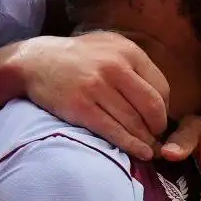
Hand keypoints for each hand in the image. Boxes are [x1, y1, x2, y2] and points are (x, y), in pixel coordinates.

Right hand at [15, 33, 168, 160]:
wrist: (36, 61)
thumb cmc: (76, 57)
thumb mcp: (109, 47)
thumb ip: (134, 65)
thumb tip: (160, 97)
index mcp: (127, 51)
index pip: (161, 87)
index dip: (165, 110)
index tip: (159, 121)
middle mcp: (115, 67)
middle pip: (152, 107)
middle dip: (158, 128)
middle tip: (156, 138)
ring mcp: (97, 87)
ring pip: (134, 122)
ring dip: (146, 141)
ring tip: (149, 150)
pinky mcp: (81, 107)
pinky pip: (113, 131)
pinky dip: (130, 145)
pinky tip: (139, 152)